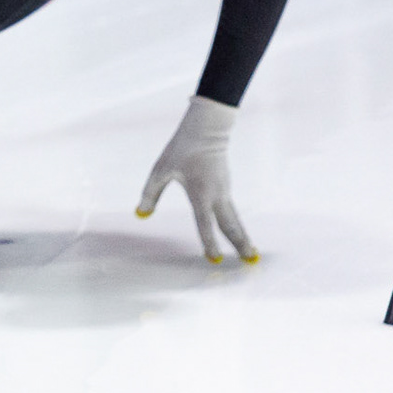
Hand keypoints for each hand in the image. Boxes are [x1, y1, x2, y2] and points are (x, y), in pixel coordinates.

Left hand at [136, 95, 257, 263]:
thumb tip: (141, 215)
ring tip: (251, 254)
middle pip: (231, 225)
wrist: (207, 129)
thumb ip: (150, 194)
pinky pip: (232, 211)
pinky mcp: (226, 187)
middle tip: (251, 262)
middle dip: (241, 244)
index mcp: (200, 193)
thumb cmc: (181, 149)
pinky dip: (237, 225)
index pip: (205, 223)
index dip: (210, 243)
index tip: (214, 259)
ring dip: (243, 236)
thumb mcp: (160, 171)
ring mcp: (225, 191)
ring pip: (235, 219)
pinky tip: (239, 235)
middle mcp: (217, 195)